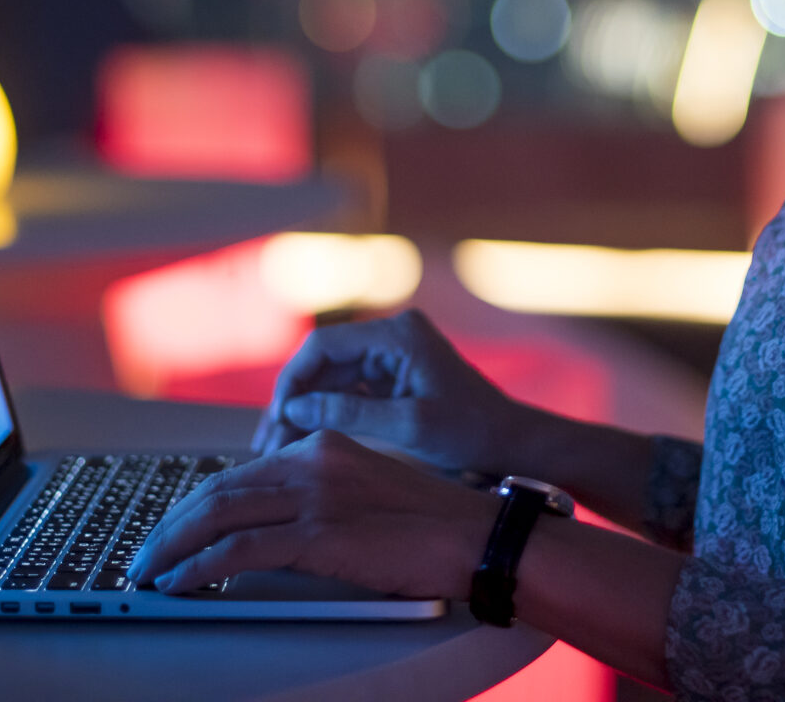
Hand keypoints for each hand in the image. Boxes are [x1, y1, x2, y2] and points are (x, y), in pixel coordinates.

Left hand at [126, 429, 496, 598]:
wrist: (479, 536)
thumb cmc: (432, 523)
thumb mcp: (367, 489)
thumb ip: (321, 493)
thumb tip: (271, 527)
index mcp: (322, 444)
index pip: (240, 472)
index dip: (196, 504)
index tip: (171, 529)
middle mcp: (312, 459)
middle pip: (218, 489)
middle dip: (170, 525)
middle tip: (142, 554)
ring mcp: (315, 495)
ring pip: (218, 514)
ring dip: (172, 547)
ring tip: (147, 573)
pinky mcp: (321, 533)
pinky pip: (240, 549)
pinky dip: (199, 567)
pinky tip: (180, 583)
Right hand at [250, 308, 531, 472]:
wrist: (516, 443)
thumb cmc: (473, 432)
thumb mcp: (409, 425)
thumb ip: (349, 412)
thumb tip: (294, 407)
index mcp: (398, 335)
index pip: (325, 346)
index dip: (293, 381)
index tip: (276, 417)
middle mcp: (392, 336)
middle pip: (325, 363)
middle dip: (295, 401)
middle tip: (269, 441)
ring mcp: (394, 356)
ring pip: (333, 379)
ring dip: (307, 410)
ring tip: (281, 448)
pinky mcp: (396, 377)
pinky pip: (350, 391)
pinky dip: (329, 414)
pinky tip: (308, 441)